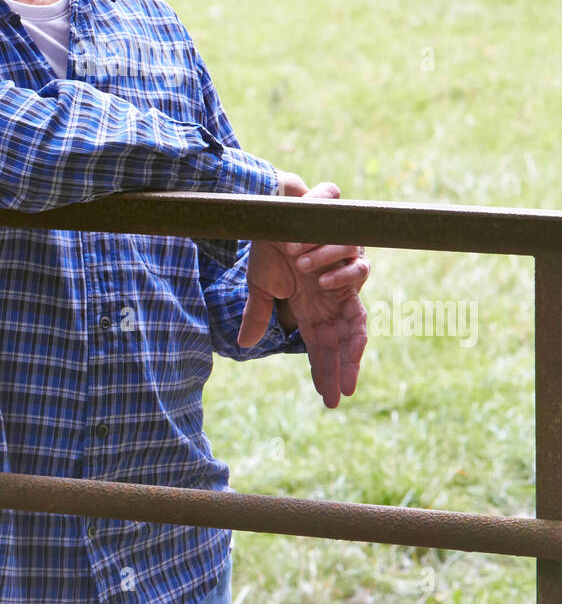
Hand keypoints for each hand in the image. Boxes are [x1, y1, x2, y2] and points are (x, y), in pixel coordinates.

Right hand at [236, 180, 369, 408]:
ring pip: (357, 300)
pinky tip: (322, 274)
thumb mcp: (261, 285)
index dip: (329, 371)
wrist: (272, 204)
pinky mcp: (351, 240)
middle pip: (352, 334)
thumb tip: (245, 345)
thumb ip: (259, 314)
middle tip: (345, 386)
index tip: (330, 399)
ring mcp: (347, 269)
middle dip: (349, 361)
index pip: (328, 346)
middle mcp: (337, 292)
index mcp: (317, 306)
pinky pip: (358, 262)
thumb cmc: (271, 244)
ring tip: (310, 279)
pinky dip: (343, 268)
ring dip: (334, 290)